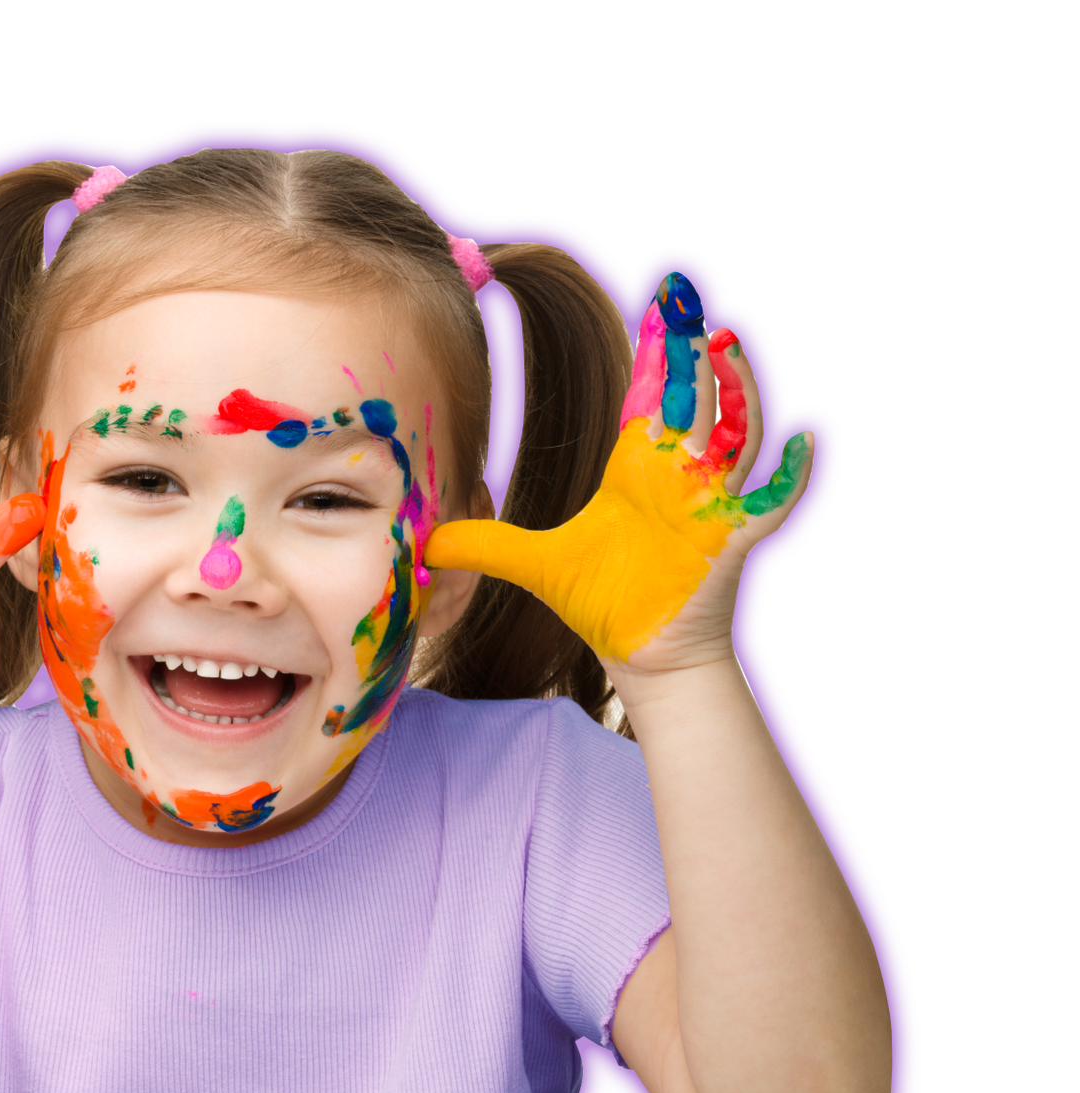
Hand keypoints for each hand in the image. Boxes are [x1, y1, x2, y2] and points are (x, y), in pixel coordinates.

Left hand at [426, 273, 811, 673]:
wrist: (641, 655)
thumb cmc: (603, 604)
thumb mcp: (534, 564)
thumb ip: (484, 544)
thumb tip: (425, 540)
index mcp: (638, 470)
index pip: (650, 397)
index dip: (656, 353)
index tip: (658, 305)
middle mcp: (679, 476)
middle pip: (692, 399)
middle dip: (691, 352)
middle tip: (689, 300)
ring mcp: (710, 503)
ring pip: (736, 433)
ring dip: (738, 391)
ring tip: (730, 346)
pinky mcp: (731, 538)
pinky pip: (771, 499)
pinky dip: (791, 473)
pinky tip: (804, 439)